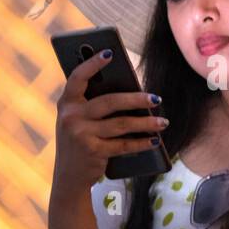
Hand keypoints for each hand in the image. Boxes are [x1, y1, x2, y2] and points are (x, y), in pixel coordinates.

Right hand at [52, 49, 165, 190]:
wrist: (68, 176)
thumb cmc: (79, 139)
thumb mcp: (78, 119)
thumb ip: (92, 104)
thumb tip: (129, 88)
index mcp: (66, 102)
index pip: (78, 77)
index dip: (92, 64)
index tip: (110, 53)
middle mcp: (71, 116)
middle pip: (109, 102)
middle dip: (136, 99)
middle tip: (157, 98)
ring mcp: (80, 134)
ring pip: (120, 124)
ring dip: (145, 122)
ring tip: (163, 121)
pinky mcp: (93, 152)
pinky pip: (123, 144)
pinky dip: (141, 142)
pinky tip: (154, 139)